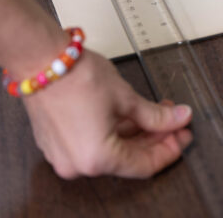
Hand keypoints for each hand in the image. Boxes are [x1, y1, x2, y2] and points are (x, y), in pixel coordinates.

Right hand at [22, 51, 192, 178]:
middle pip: (127, 159)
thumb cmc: (75, 76)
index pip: (145, 165)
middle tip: (173, 123)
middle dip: (154, 140)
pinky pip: (91, 143)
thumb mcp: (125, 97)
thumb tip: (178, 119)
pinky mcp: (55, 141)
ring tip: (154, 113)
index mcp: (97, 159)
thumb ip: (156, 115)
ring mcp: (63, 154)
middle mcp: (78, 164)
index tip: (182, 134)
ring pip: (109, 151)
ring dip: (135, 134)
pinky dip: (112, 131)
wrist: (39, 58)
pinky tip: (130, 115)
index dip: (169, 149)